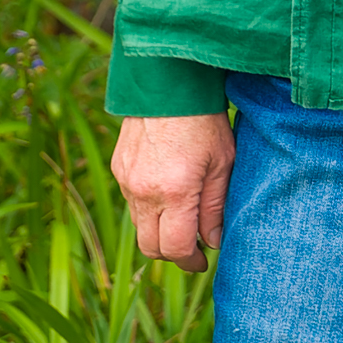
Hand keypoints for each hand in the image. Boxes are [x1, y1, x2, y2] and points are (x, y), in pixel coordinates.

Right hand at [112, 112, 235, 270]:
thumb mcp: (222, 163)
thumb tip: (212, 241)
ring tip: (183, 216)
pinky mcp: (120, 168)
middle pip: (150, 246)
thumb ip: (215, 207)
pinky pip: (132, 201)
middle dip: (172, 253)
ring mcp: (127, 180)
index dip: (191, 262)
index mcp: (174, 192)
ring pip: (139, 225)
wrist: (168, 80)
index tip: (203, 261)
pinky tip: (168, 191)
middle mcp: (144, 191)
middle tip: (193, 247)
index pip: (175, 248)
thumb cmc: (204, 120)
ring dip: (159, 229)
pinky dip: (149, 207)